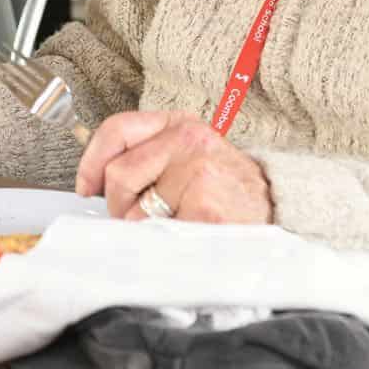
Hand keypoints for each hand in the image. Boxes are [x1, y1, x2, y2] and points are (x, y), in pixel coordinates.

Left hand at [75, 111, 272, 224]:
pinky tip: (190, 236)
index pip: (117, 129)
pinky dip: (167, 244)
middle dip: (121, 206)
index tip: (88, 187)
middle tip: (143, 217)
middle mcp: (189, 141)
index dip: (92, 162)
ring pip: (135, 211)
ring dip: (146, 229)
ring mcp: (198, 172)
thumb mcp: (190, 157)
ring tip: (175, 225)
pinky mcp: (205, 207)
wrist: (281, 207)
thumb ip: (150, 159)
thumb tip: (97, 184)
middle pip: (119, 175)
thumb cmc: (228, 188)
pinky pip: (159, 234)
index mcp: (180, 125)